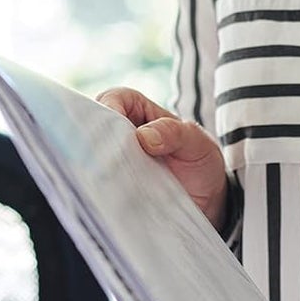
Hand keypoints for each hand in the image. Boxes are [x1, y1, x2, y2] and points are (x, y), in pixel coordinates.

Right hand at [97, 86, 229, 229]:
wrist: (206, 202)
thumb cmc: (200, 161)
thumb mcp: (197, 142)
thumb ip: (175, 132)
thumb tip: (143, 137)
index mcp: (137, 109)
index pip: (114, 98)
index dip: (109, 109)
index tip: (114, 130)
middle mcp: (120, 132)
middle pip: (93, 126)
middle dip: (96, 140)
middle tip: (108, 158)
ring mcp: (114, 159)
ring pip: (92, 155)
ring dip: (98, 166)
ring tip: (110, 180)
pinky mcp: (112, 185)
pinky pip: (98, 182)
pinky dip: (101, 187)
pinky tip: (109, 196)